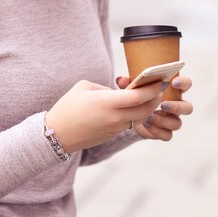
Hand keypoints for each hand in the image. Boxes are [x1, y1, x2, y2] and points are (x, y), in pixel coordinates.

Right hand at [45, 79, 166, 153]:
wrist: (56, 134)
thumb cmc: (68, 106)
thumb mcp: (84, 87)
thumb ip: (106, 88)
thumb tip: (119, 92)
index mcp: (106, 102)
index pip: (138, 96)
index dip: (152, 89)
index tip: (160, 81)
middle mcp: (113, 117)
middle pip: (145, 109)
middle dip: (155, 99)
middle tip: (160, 88)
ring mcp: (114, 128)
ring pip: (139, 118)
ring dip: (147, 108)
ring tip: (149, 96)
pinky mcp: (112, 135)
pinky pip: (129, 123)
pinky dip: (136, 115)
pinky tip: (135, 106)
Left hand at [115, 75, 192, 140]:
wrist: (132, 115)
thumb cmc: (138, 96)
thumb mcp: (134, 88)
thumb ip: (129, 83)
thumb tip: (121, 80)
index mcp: (173, 91)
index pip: (186, 84)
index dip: (183, 83)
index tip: (173, 82)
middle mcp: (177, 106)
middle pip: (188, 108)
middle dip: (177, 107)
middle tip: (163, 104)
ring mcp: (172, 120)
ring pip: (177, 123)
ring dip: (164, 120)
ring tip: (150, 116)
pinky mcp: (165, 132)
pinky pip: (167, 135)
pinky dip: (157, 131)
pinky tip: (147, 125)